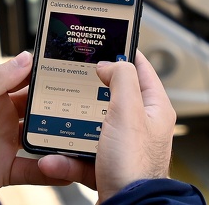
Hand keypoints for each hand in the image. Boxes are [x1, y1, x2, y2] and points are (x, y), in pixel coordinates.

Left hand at [0, 52, 78, 189]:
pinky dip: (51, 170)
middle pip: (36, 109)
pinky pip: (34, 169)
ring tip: (79, 135)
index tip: (69, 70)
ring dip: (57, 137)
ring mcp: (4, 143)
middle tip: (83, 104)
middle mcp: (0, 117)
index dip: (44, 75)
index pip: (23, 80)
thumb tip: (25, 57)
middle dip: (58, 106)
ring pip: (40, 137)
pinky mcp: (5, 169)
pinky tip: (66, 168)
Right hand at [37, 51, 176, 202]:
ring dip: (70, 129)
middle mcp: (141, 126)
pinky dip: (65, 158)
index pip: (142, 68)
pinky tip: (53, 159)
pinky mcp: (108, 166)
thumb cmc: (134, 166)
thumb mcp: (128, 110)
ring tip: (55, 124)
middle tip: (72, 80)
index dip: (124, 52)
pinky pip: (81, 156)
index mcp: (154, 108)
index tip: (105, 42)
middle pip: (112, 97)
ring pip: (92, 128)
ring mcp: (124, 147)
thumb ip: (121, 78)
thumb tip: (111, 64)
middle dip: (88, 92)